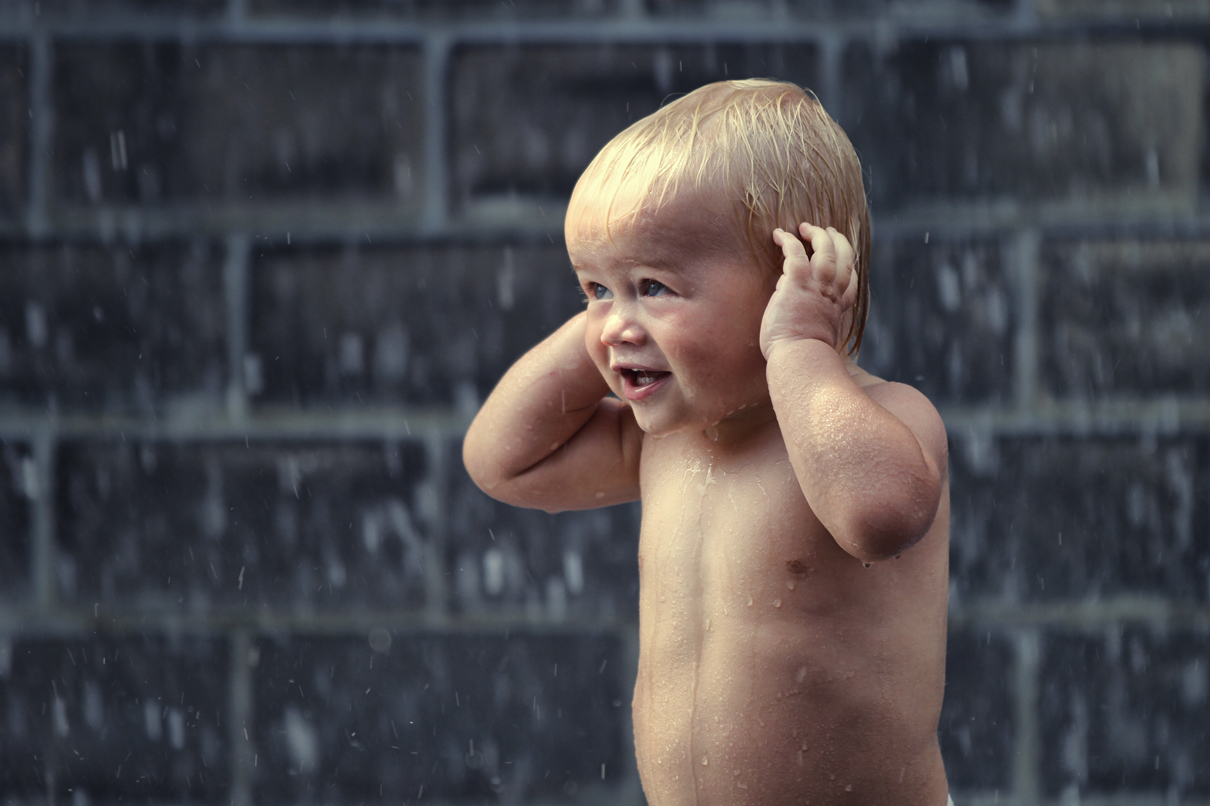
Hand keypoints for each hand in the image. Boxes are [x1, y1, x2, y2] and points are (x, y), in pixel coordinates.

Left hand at [759, 223, 858, 358]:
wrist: (800, 360)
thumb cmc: (803, 358)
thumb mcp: (818, 340)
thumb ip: (815, 324)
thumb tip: (799, 313)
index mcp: (838, 309)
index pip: (850, 282)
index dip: (847, 267)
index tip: (841, 259)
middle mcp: (832, 294)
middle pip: (845, 258)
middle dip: (837, 241)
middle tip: (826, 231)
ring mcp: (817, 286)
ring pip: (825, 249)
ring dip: (817, 234)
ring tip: (805, 226)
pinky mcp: (798, 283)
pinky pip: (795, 252)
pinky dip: (788, 240)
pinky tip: (779, 234)